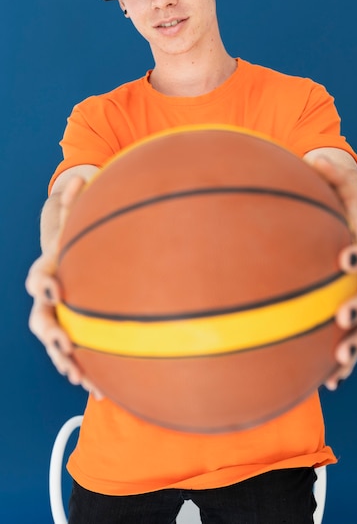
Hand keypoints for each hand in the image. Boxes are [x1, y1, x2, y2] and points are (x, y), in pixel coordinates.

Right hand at [26, 176, 102, 398]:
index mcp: (51, 271)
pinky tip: (102, 391)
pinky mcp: (74, 336)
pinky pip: (78, 357)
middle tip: (63, 344)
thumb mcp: (75, 222)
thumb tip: (76, 179)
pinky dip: (86, 372)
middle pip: (41, 318)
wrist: (68, 264)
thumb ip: (73, 206)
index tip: (54, 289)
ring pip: (57, 344)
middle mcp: (50, 300)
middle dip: (51, 332)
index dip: (44, 283)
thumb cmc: (75, 240)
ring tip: (79, 376)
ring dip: (66, 360)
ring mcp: (60, 320)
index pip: (40, 277)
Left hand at [311, 156, 356, 389]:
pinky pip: (356, 345)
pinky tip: (328, 382)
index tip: (343, 258)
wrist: (356, 241)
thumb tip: (315, 158)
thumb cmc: (343, 214)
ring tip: (339, 359)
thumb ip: (333, 177)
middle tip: (341, 316)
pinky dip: (345, 363)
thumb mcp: (342, 191)